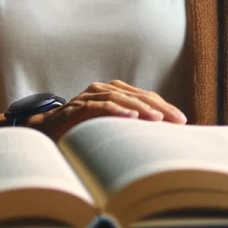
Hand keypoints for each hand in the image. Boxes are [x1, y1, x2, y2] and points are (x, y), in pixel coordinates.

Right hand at [25, 80, 186, 140]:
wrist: (45, 134)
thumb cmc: (80, 131)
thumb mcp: (108, 127)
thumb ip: (128, 125)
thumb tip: (159, 137)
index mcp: (113, 91)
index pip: (145, 95)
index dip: (165, 106)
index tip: (182, 120)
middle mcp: (103, 89)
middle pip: (137, 94)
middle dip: (160, 107)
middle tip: (177, 120)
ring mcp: (89, 96)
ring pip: (121, 98)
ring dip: (141, 109)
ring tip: (158, 120)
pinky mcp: (77, 106)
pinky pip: (99, 105)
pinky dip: (116, 110)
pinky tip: (131, 117)